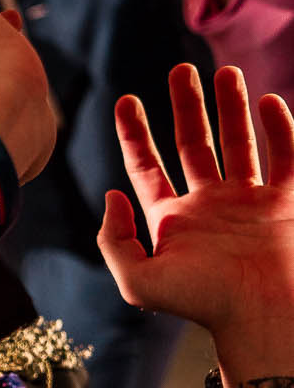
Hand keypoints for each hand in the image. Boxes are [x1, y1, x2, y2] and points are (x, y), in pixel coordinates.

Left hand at [99, 66, 293, 387]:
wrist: (264, 317)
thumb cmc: (203, 304)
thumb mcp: (139, 281)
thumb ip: (114, 241)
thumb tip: (111, 196)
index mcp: (173, 221)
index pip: (147, 167)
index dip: (134, 134)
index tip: (124, 100)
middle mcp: (210, 207)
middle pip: (195, 144)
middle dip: (188, 106)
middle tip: (181, 69)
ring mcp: (250, 203)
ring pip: (240, 143)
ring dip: (232, 107)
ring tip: (226, 71)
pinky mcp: (286, 204)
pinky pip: (285, 157)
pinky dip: (280, 129)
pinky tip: (268, 101)